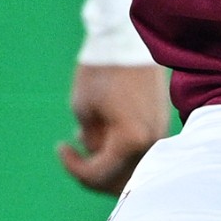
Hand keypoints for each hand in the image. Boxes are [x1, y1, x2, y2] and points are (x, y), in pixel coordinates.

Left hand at [59, 62, 170, 193]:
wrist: (127, 40)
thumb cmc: (101, 71)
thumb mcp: (83, 109)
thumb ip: (90, 141)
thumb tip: (95, 154)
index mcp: (130, 140)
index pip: (101, 174)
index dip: (75, 168)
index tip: (60, 147)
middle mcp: (151, 142)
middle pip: (121, 180)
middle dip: (93, 174)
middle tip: (73, 157)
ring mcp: (159, 134)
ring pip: (132, 167)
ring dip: (107, 163)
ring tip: (84, 140)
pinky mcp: (160, 124)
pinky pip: (140, 149)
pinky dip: (120, 150)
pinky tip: (103, 131)